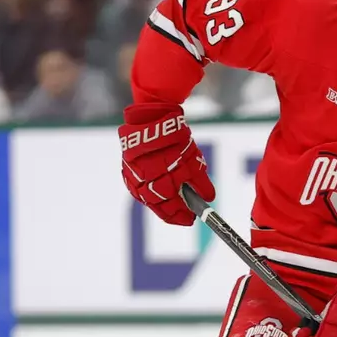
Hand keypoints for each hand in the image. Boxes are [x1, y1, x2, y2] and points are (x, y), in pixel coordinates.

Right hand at [120, 104, 214, 224]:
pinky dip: (149, 194)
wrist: (152, 117)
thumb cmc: (175, 139)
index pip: (172, 208)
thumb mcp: (194, 160)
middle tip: (185, 216)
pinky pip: (138, 189)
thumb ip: (201, 182)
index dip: (182, 216)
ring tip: (173, 208)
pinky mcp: (127, 171)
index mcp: (163, 180)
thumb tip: (208, 198)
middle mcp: (146, 182)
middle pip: (159, 206)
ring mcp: (134, 177)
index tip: (192, 220)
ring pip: (147, 199)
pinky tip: (158, 196)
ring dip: (161, 205)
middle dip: (173, 213)